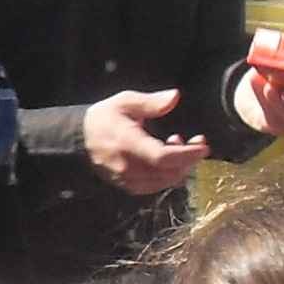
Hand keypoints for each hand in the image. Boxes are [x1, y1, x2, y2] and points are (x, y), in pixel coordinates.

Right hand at [79, 89, 210, 192]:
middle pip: (169, 173)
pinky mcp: (127, 186)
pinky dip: (167, 175)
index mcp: (127, 143)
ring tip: (177, 145)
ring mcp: (126, 179)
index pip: (163, 157)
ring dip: (179, 167)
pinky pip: (155, 187)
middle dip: (189, 159)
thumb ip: (151, 102)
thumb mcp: (126, 102)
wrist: (80, 138)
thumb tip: (175, 96)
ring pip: (164, 182)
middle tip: (197, 141)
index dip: (187, 154)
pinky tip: (166, 159)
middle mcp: (127, 166)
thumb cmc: (104, 117)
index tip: (203, 146)